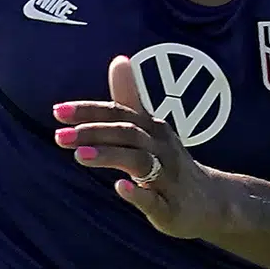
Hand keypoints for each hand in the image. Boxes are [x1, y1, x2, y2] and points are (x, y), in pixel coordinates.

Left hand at [53, 54, 224, 240]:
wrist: (212, 202)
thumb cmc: (171, 163)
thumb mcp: (151, 129)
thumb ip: (130, 99)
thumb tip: (119, 60)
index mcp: (153, 128)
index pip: (119, 113)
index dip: (89, 111)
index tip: (57, 111)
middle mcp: (162, 148)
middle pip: (128, 134)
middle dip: (93, 133)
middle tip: (60, 136)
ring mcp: (169, 179)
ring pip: (140, 162)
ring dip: (110, 156)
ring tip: (80, 156)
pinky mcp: (172, 208)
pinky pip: (155, 200)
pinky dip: (138, 194)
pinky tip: (120, 187)